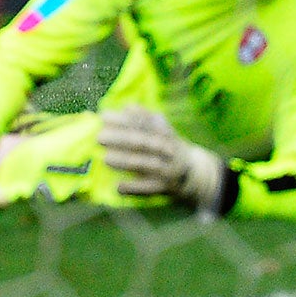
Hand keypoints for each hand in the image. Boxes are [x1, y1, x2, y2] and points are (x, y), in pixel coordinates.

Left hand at [98, 105, 227, 212]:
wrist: (195, 172)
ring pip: (144, 164)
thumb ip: (144, 117)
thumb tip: (126, 107)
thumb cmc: (169, 146)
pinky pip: (148, 189)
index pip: (142, 122)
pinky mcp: (164, 187)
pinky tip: (118, 187)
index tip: (103, 117)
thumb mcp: (162, 128)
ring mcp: (165, 169)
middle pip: (142, 142)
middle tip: (100, 137)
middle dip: (120, 139)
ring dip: (124, 161)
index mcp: (164, 132)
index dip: (122, 119)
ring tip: (105, 159)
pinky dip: (133, 188)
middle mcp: (166, 149)